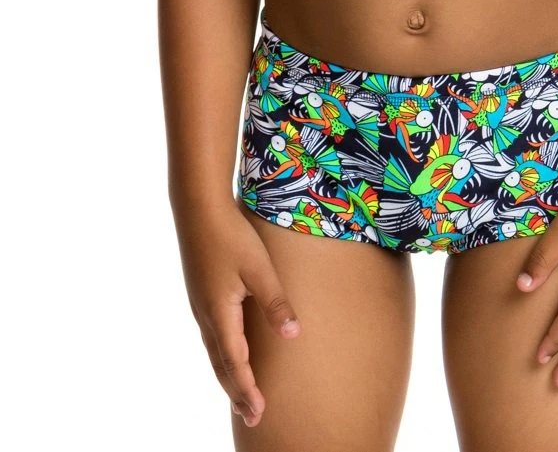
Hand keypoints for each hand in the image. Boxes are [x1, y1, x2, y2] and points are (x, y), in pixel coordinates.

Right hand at [173, 197, 300, 427]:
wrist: (198, 207)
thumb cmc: (231, 235)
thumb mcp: (259, 267)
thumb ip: (275, 302)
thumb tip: (293, 336)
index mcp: (220, 314)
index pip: (236, 363)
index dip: (248, 390)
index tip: (259, 414)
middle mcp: (207, 315)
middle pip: (221, 364)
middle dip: (237, 392)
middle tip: (251, 416)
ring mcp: (201, 304)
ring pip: (214, 351)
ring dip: (228, 375)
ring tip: (240, 394)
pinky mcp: (201, 293)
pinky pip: (212, 336)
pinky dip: (221, 355)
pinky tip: (229, 352)